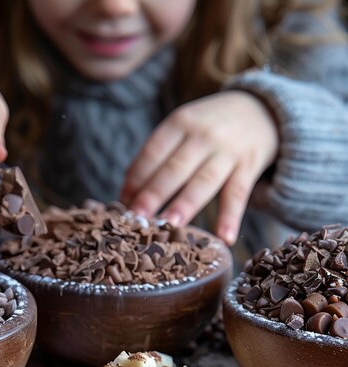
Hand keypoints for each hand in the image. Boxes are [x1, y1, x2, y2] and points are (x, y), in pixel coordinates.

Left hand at [121, 91, 278, 244]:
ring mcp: (227, 152)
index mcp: (179, 123)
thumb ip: (158, 158)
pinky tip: (225, 238)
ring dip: (186, 204)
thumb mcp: (182, 129)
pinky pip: (238, 195)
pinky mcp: (248, 167)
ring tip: (170, 225)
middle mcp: (202, 136)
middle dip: (154, 194)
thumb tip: (127, 196)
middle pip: (175, 168)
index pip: (152, 153)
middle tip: (137, 218)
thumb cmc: (208, 128)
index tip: (123, 204)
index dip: (136, 179)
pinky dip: (231, 217)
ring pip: (203, 181)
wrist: (261, 110)